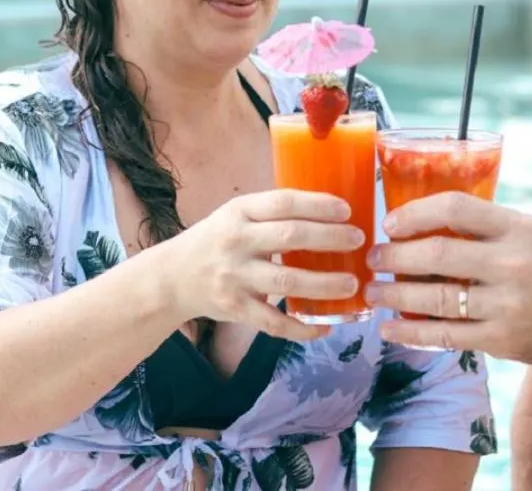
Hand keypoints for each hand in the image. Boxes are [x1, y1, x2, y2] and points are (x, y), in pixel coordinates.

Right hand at [168, 189, 363, 341]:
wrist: (172, 277)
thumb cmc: (217, 240)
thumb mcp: (236, 216)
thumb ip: (272, 215)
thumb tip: (331, 213)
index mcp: (239, 212)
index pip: (283, 202)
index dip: (317, 204)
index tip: (346, 209)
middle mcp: (236, 242)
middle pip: (290, 237)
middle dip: (330, 239)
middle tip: (359, 241)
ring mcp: (234, 277)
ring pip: (286, 282)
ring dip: (323, 284)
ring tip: (352, 284)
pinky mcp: (234, 309)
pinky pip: (273, 323)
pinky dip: (301, 328)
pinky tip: (324, 327)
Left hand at [365, 191, 531, 364]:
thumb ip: (489, 227)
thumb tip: (431, 220)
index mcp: (516, 228)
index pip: (455, 209)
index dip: (415, 213)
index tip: (391, 222)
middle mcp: (510, 264)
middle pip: (437, 255)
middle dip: (395, 257)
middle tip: (373, 258)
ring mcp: (506, 305)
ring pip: (435, 299)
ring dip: (395, 296)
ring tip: (373, 293)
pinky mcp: (502, 340)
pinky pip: (447, 336)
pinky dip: (413, 332)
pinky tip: (391, 328)